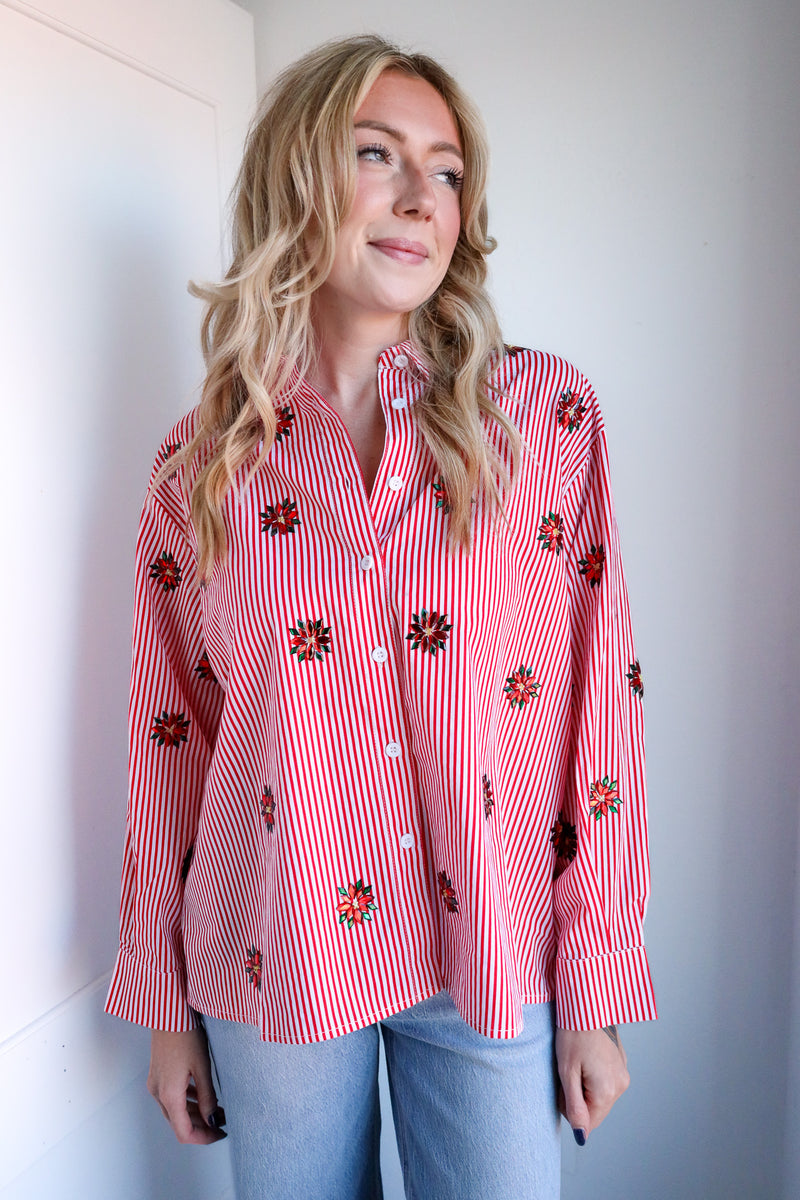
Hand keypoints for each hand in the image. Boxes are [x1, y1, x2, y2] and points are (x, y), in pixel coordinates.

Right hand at [147, 1026, 225, 1144]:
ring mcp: (156, 1084)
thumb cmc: (185, 1035)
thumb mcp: (202, 1067)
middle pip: (179, 1123)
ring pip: (175, 1111)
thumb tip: (212, 1119)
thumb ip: (207, 1097)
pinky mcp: (158, 1075)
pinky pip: (171, 1097)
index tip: (219, 1134)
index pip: (184, 1132)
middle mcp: (158, 1093)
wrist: (168, 1012)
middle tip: (222, 1123)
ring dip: (195, 1114)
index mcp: (169, 1095)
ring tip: (217, 1110)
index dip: (203, 1138)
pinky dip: (187, 1101)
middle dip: (201, 1126)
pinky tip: (203, 1096)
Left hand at [555, 1024, 629, 1143]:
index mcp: (607, 1090)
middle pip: (595, 1110)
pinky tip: (586, 1058)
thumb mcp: (567, 1072)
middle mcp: (620, 1086)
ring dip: (586, 1087)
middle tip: (569, 1072)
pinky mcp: (622, 1064)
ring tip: (577, 1062)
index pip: (588, 1122)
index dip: (570, 1108)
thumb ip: (575, 1106)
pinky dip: (594, 1077)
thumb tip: (581, 1136)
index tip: (564, 1086)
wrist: (586, 1004)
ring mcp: (623, 1074)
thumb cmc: (573, 1034)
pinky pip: (606, 1082)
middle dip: (578, 1098)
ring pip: (600, 1096)